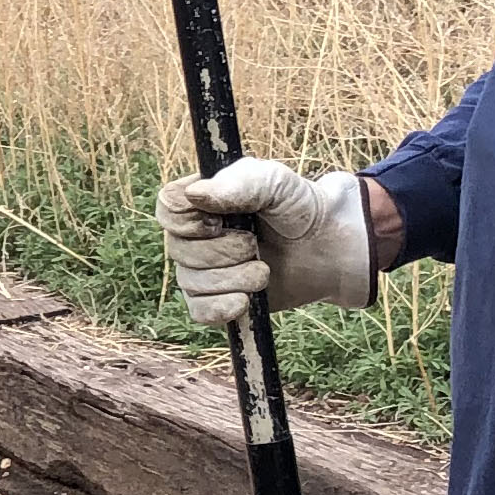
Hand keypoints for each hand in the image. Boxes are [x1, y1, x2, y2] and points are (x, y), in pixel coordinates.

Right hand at [154, 157, 375, 320]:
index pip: (167, 208)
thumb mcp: (274, 183)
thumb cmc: (299, 207)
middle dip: (221, 251)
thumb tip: (194, 195)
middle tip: (255, 245)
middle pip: (177, 250)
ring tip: (263, 272)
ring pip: (190, 282)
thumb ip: (238, 182)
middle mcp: (194, 234)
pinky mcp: (216, 300)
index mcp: (200, 199)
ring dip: (231, 279)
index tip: (221, 219)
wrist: (328, 249)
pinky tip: (245, 301)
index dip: (189, 219)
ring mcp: (202, 269)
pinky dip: (221, 308)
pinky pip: (199, 312)